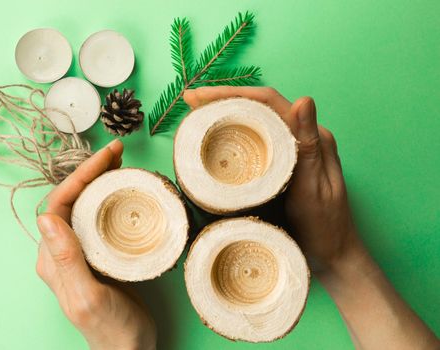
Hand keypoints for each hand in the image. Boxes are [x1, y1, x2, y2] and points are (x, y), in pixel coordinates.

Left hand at [35, 140, 156, 349]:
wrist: (129, 349)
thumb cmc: (111, 330)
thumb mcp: (88, 297)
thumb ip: (67, 261)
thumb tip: (46, 218)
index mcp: (53, 259)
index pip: (58, 205)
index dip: (79, 177)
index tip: (104, 158)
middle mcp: (63, 251)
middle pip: (72, 199)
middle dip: (91, 171)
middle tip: (117, 151)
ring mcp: (82, 252)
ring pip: (86, 205)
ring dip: (101, 180)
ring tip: (121, 162)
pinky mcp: (100, 254)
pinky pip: (101, 217)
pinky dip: (112, 197)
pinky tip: (126, 190)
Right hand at [184, 87, 439, 348]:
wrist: (333, 255)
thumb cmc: (324, 227)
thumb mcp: (314, 189)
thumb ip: (308, 146)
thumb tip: (304, 99)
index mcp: (313, 137)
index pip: (269, 103)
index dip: (232, 94)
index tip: (201, 96)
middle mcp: (303, 138)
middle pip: (259, 107)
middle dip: (223, 99)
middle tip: (190, 101)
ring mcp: (292, 151)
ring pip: (256, 121)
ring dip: (226, 113)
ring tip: (196, 112)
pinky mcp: (283, 165)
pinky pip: (256, 140)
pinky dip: (233, 133)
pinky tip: (215, 136)